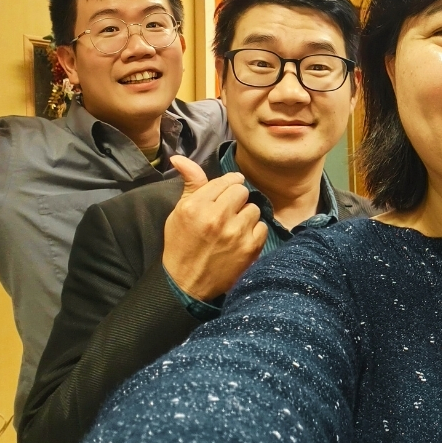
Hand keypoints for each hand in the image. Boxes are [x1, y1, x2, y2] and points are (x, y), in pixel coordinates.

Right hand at [161, 155, 268, 300]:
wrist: (186, 284)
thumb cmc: (181, 245)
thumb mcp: (179, 212)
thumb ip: (190, 184)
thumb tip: (179, 157)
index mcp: (196, 206)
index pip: (227, 180)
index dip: (230, 184)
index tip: (229, 191)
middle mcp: (216, 217)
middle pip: (242, 191)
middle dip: (236, 199)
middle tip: (228, 212)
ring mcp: (235, 233)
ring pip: (253, 208)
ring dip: (246, 216)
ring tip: (233, 227)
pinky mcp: (249, 248)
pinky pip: (262, 227)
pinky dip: (254, 232)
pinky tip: (240, 240)